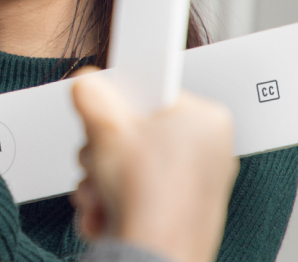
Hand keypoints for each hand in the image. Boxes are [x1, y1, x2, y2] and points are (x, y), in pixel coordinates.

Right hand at [70, 68, 238, 261]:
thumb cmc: (151, 202)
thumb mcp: (106, 129)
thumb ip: (92, 95)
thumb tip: (88, 85)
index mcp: (208, 120)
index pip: (152, 90)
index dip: (120, 103)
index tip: (106, 110)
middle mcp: (210, 150)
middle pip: (136, 130)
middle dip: (104, 149)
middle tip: (101, 158)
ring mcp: (196, 184)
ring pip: (129, 163)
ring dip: (101, 179)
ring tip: (103, 191)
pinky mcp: (179, 211)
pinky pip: (136, 190)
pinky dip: (114, 200)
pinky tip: (108, 211)